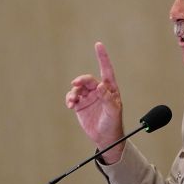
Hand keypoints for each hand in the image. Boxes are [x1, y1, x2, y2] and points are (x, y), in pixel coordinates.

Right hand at [65, 42, 124, 162]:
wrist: (105, 138)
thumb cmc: (113, 124)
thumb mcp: (113, 112)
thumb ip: (107, 99)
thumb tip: (101, 86)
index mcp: (110, 89)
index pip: (106, 70)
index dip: (102, 57)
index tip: (98, 45)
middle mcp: (99, 91)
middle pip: (88, 80)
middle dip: (81, 80)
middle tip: (76, 84)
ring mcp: (89, 97)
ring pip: (78, 88)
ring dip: (73, 92)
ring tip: (72, 101)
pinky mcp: (80, 105)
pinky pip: (72, 97)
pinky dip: (69, 99)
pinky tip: (70, 104)